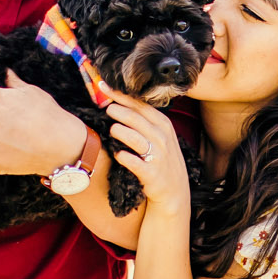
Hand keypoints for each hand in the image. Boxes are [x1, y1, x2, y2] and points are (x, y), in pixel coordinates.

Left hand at [106, 93, 189, 211]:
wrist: (174, 191)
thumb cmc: (161, 159)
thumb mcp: (160, 136)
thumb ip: (144, 121)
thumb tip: (118, 103)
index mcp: (163, 124)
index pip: (139, 105)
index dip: (120, 95)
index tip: (103, 87)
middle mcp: (162, 137)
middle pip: (135, 117)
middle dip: (117, 110)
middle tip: (105, 109)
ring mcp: (158, 155)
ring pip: (133, 137)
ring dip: (119, 131)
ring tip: (111, 130)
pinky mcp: (151, 173)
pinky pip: (133, 161)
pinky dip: (122, 156)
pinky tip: (117, 154)